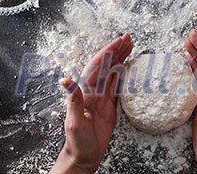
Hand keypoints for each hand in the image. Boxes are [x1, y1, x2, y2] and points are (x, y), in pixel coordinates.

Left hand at [50, 34, 132, 173]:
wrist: (83, 157)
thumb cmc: (77, 142)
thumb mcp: (74, 121)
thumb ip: (73, 99)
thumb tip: (66, 80)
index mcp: (85, 91)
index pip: (98, 66)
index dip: (108, 52)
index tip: (119, 41)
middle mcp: (93, 91)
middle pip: (106, 65)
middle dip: (117, 50)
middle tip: (128, 38)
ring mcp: (101, 97)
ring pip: (112, 72)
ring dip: (120, 58)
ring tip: (130, 46)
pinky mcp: (108, 106)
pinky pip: (116, 86)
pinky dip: (122, 74)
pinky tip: (127, 67)